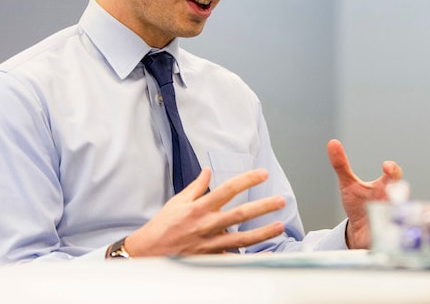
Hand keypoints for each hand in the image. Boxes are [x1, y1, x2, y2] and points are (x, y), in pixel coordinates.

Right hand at [123, 168, 285, 256]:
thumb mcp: (177, 201)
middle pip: (240, 214)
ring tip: (280, 227)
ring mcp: (210, 243)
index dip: (247, 180)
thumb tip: (208, 171)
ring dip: (263, 233)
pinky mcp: (210, 258)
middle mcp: (207, 224)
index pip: (228, 189)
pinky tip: (266, 254)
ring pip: (242, 238)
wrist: (148, 252)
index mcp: (200, 207)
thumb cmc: (163, 225)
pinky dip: (251, 258)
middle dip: (262, 207)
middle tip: (280, 201)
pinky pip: (234, 259)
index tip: (263, 174)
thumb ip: (196, 186)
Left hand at [327, 139, 401, 248]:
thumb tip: (332, 142)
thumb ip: (341, 165)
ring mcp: (394, 221)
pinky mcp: (391, 239)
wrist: (359, 231)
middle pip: (403, 196)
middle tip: (396, 193)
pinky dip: (402, 238)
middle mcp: (393, 203)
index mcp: (384, 187)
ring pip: (409, 218)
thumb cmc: (358, 204)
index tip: (386, 166)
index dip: (392, 170)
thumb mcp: (348, 185)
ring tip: (416, 215)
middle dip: (401, 194)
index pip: (393, 175)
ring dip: (410, 218)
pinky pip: (401, 239)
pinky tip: (401, 238)